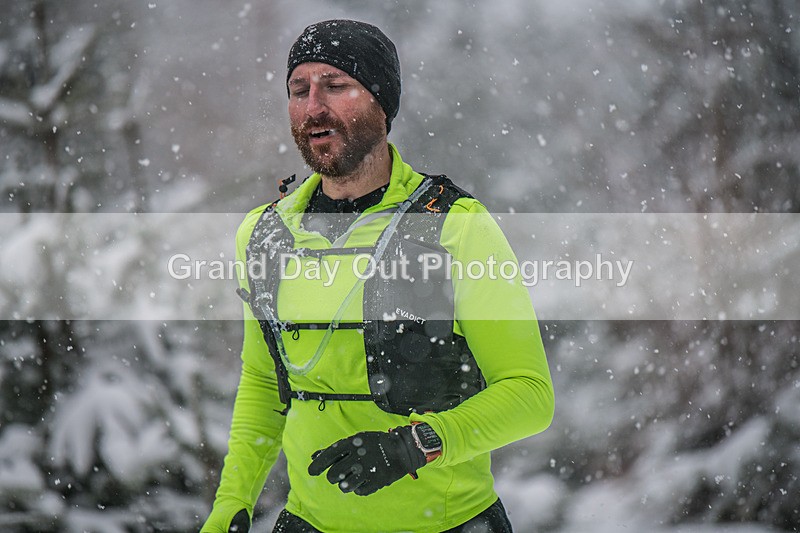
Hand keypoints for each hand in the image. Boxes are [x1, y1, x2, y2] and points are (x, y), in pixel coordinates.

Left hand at [308, 426, 425, 495]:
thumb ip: (334, 449)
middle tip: (341, 473)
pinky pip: (359, 492)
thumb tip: (313, 457)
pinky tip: (366, 479)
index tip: (311, 472)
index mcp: (352, 443)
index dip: (318, 465)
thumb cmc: (374, 444)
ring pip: (344, 486)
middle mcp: (358, 456)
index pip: (328, 456)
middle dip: (334, 476)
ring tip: (353, 477)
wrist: (402, 449)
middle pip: (333, 475)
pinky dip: (360, 487)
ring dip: (346, 484)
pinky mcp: (377, 481)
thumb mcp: (354, 441)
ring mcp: (368, 470)